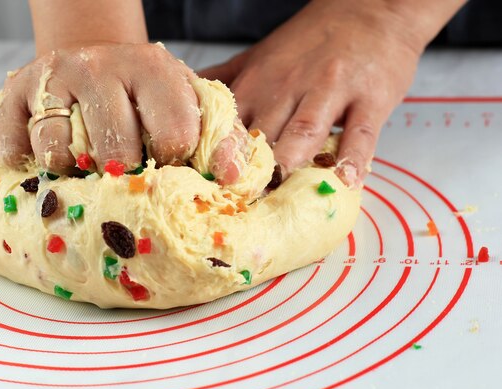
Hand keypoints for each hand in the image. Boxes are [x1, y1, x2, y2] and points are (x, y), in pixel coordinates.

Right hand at [0, 43, 241, 182]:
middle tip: (124, 167)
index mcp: (156, 70)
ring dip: (75, 172)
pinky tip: (47, 157)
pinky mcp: (15, 92)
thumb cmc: (146, 95)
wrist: (92, 58)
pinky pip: (14, 146)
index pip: (175, 137)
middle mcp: (102, 67)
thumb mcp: (192, 103)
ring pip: (60, 154)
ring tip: (86, 163)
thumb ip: (222, 138)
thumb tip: (232, 177)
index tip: (167, 165)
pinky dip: (28, 163)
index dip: (175, 165)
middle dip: (125, 174)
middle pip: (116, 154)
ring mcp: (55, 78)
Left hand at [199, 0, 426, 186]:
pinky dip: (352, 158)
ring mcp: (330, 91)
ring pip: (304, 130)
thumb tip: (184, 97)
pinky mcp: (369, 99)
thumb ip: (224, 79)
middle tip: (237, 202)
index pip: (229, 126)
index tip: (206, 189)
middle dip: (247, 171)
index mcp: (258, 84)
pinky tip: (345, 181)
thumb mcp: (260, 54)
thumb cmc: (312, 41)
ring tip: (278, 190)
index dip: (216, 159)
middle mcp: (288, 88)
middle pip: (262, 135)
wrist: (370, 10)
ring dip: (289, 160)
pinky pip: (359, 133)